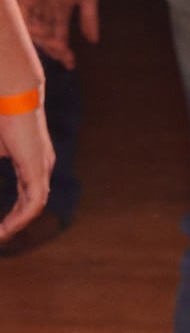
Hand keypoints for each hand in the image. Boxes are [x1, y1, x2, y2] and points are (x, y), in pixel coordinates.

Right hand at [0, 106, 49, 244]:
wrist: (12, 95)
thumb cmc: (0, 117)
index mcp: (29, 162)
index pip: (25, 196)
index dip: (13, 215)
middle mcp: (40, 167)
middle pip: (31, 204)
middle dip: (14, 224)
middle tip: (0, 238)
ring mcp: (42, 167)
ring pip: (33, 206)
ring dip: (16, 224)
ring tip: (1, 236)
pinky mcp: (38, 168)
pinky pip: (35, 201)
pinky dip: (21, 217)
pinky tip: (7, 228)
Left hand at [19, 0, 96, 68]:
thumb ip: (90, 18)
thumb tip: (94, 40)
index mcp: (60, 12)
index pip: (59, 37)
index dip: (64, 52)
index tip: (72, 64)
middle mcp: (45, 12)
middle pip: (46, 38)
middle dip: (54, 50)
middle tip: (65, 55)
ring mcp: (35, 6)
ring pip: (34, 31)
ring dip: (43, 41)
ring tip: (57, 45)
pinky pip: (24, 17)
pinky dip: (31, 27)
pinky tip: (44, 32)